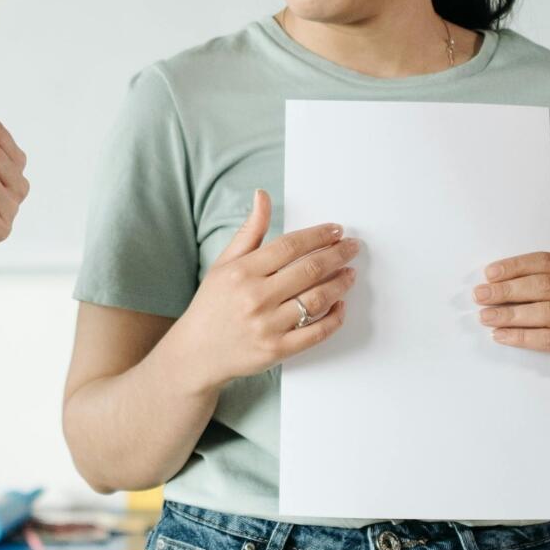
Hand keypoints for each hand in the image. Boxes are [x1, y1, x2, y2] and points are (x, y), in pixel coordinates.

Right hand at [156, 189, 357, 394]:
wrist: (197, 353)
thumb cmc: (212, 305)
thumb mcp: (224, 263)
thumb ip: (249, 231)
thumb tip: (263, 196)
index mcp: (243, 272)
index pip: (290, 246)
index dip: (318, 235)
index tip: (336, 230)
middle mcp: (255, 297)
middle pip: (309, 270)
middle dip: (338, 255)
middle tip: (352, 247)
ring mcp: (268, 325)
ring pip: (317, 300)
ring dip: (340, 284)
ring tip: (350, 273)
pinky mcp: (277, 350)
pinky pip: (316, 333)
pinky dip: (334, 318)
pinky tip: (340, 306)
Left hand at [473, 252, 549, 384]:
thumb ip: (531, 286)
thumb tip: (490, 282)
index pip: (546, 262)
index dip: (516, 266)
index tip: (488, 274)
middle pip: (546, 285)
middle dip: (508, 290)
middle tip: (480, 295)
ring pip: (547, 312)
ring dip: (510, 314)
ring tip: (486, 317)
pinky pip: (549, 339)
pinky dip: (521, 337)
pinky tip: (501, 336)